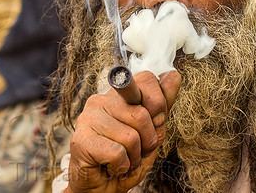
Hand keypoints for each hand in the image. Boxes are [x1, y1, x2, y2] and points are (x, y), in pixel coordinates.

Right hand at [66, 70, 180, 192]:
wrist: (104, 187)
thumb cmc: (128, 157)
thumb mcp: (152, 130)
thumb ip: (162, 103)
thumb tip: (174, 74)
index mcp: (119, 94)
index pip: (147, 78)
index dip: (158, 104)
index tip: (154, 122)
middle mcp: (101, 99)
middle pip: (143, 114)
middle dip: (148, 140)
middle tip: (136, 149)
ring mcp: (88, 117)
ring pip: (131, 137)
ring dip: (134, 157)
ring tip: (123, 159)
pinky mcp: (81, 139)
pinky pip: (118, 153)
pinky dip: (122, 166)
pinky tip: (111, 166)